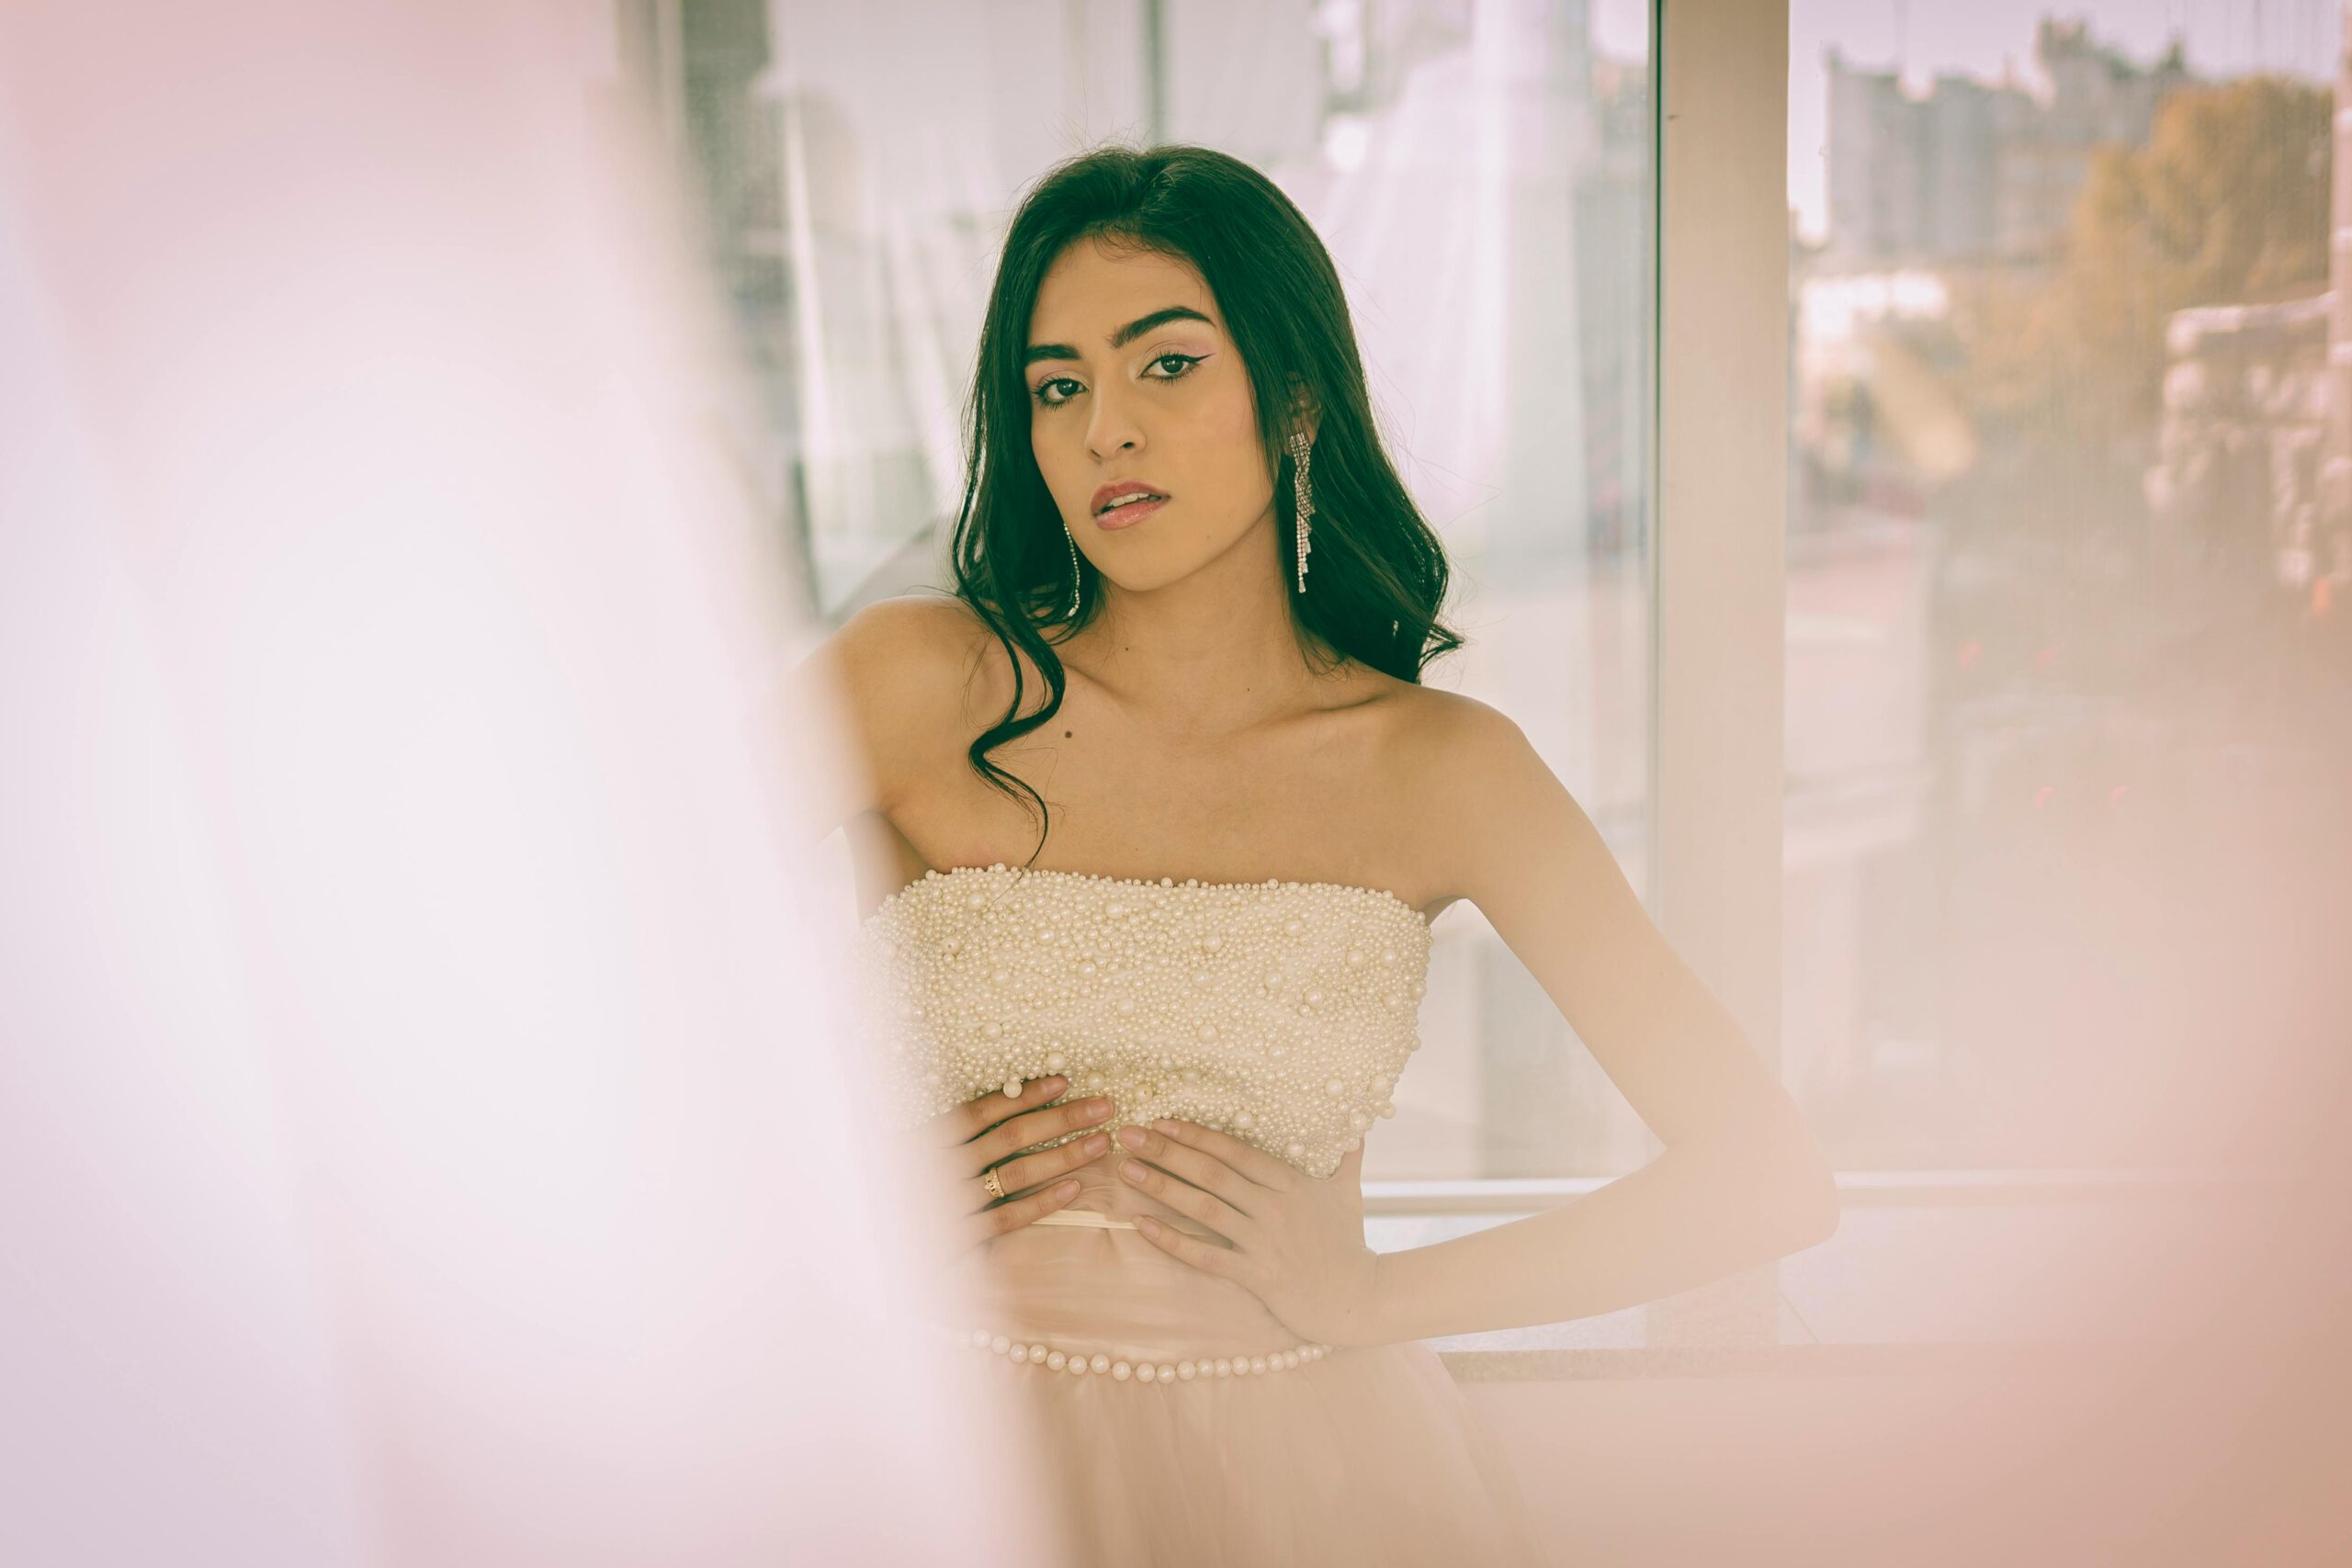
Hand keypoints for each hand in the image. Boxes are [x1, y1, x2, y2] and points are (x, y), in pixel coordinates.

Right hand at [918, 1075, 1113, 1266]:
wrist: (870, 1251)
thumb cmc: (900, 1192)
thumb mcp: (915, 1155)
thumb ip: (951, 1135)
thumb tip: (1009, 1103)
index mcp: (930, 1139)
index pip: (984, 1110)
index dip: (1025, 1095)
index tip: (1064, 1082)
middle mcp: (941, 1166)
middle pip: (1010, 1136)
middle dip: (1062, 1118)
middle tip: (1103, 1108)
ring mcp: (950, 1202)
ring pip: (1016, 1174)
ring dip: (1063, 1156)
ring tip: (1100, 1144)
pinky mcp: (959, 1237)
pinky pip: (1008, 1217)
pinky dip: (1042, 1202)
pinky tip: (1073, 1188)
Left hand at [1112, 1119, 1386, 1348]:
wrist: (1361, 1299)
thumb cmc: (1350, 1242)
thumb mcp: (1349, 1191)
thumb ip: (1347, 1155)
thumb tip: (1358, 1125)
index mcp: (1291, 1183)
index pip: (1235, 1152)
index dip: (1196, 1135)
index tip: (1162, 1120)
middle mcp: (1274, 1207)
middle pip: (1212, 1174)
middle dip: (1167, 1151)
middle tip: (1128, 1134)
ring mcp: (1264, 1242)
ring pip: (1204, 1208)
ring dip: (1161, 1187)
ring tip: (1126, 1170)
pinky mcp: (1257, 1276)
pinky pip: (1207, 1256)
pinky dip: (1172, 1240)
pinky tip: (1141, 1225)